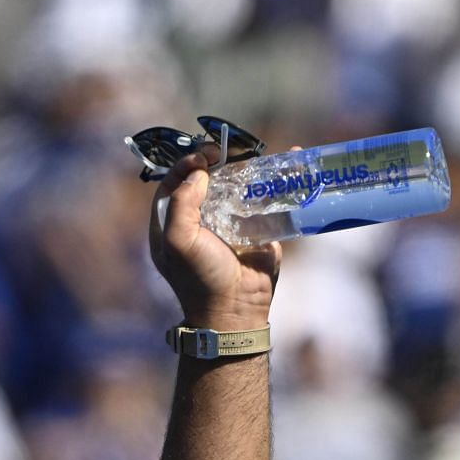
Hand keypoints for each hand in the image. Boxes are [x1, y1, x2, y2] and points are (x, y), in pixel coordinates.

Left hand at [149, 143, 280, 331]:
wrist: (235, 308)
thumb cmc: (200, 277)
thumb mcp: (178, 241)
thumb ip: (181, 204)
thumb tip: (199, 174)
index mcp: (171, 223)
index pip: (174, 183)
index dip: (186, 165)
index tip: (204, 156)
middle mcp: (199, 220)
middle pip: (207, 180)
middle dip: (218, 162)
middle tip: (231, 152)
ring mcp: (229, 223)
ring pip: (236, 186)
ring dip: (247, 167)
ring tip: (256, 154)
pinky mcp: (257, 228)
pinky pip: (264, 200)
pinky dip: (275, 182)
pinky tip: (287, 163)